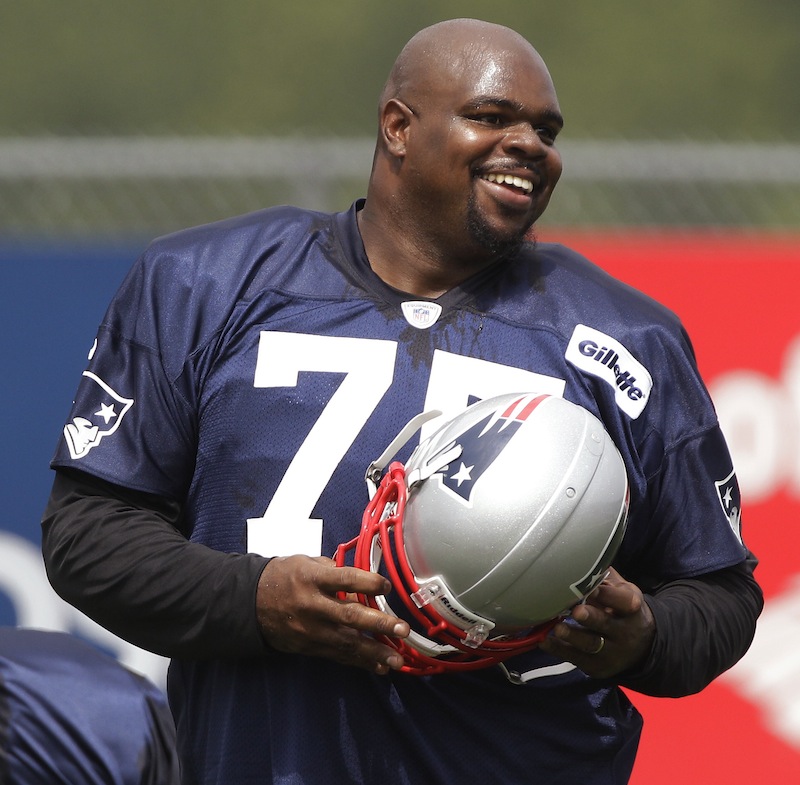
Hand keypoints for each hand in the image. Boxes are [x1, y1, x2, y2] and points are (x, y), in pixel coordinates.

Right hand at [255, 555, 409, 674]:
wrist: (250, 603)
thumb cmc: (284, 576)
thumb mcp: (305, 563)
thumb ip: (333, 571)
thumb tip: (360, 584)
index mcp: (311, 578)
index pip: (344, 579)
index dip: (367, 582)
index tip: (386, 585)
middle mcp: (312, 605)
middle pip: (349, 615)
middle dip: (378, 624)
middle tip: (402, 629)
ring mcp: (310, 629)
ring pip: (346, 643)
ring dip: (374, 653)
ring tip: (397, 660)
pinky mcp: (309, 646)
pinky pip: (337, 656)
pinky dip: (359, 662)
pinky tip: (379, 667)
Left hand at [538, 568, 654, 678]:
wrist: (642, 647)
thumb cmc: (622, 610)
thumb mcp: (623, 593)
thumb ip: (605, 579)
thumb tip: (580, 557)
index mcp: (631, 607)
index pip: (623, 601)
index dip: (606, 594)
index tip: (589, 587)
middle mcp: (624, 631)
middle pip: (606, 625)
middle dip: (591, 618)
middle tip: (576, 611)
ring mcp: (611, 652)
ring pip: (592, 645)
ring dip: (573, 637)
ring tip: (557, 628)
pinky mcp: (598, 667)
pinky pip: (577, 659)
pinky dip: (559, 650)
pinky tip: (544, 640)